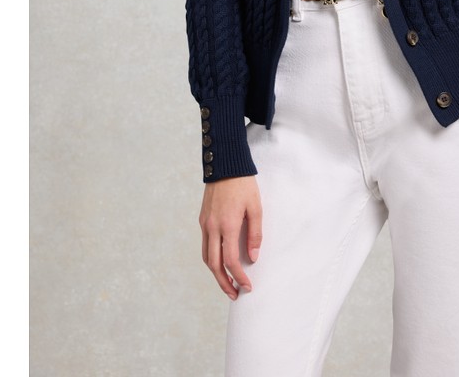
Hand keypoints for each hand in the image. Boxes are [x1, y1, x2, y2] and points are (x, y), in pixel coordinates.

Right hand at [199, 175, 261, 299]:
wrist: (225, 164)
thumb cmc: (243, 184)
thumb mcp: (256, 207)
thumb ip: (255, 233)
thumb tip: (253, 256)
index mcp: (227, 225)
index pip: (230, 260)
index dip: (238, 277)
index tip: (247, 286)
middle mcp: (212, 227)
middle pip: (214, 265)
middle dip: (224, 283)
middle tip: (235, 294)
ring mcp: (205, 224)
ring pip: (206, 257)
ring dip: (215, 273)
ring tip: (227, 283)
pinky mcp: (202, 219)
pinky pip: (204, 245)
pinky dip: (211, 259)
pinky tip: (220, 261)